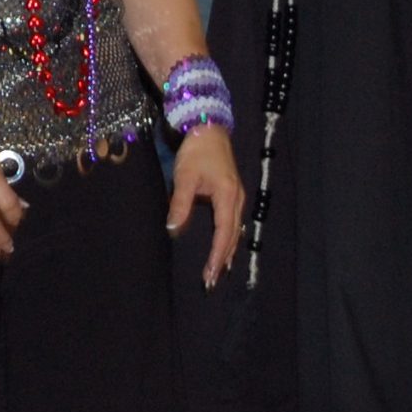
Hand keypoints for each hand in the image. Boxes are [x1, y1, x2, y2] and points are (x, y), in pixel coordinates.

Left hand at [167, 125, 245, 287]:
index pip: (223, 234)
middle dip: (222, 260)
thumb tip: (173, 230)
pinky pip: (232, 223)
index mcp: (228, 198)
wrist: (209, 129)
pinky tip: (223, 247)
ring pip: (234, 231)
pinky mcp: (232, 194)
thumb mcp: (185, 177)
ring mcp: (237, 197)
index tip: (209, 274)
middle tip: (211, 282)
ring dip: (226, 251)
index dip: (216, 256)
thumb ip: (180, 204)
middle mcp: (237, 200)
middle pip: (232, 237)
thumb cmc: (196, 152)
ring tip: (218, 272)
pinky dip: (228, 239)